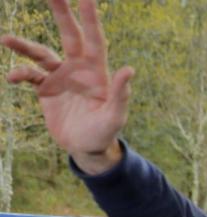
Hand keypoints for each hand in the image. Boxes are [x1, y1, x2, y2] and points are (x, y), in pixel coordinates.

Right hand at [1, 0, 132, 173]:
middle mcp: (78, 69)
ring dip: (24, 46)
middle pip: (68, 35)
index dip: (90, 18)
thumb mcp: (114, 117)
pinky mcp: (46, 88)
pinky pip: (29, 74)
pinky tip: (13, 77)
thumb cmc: (104, 133)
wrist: (85, 148)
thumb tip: (129, 70)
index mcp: (97, 71)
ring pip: (40, 53)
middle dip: (61, 13)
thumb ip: (120, 95)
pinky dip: (20, 73)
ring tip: (6, 39)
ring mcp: (61, 77)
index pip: (94, 39)